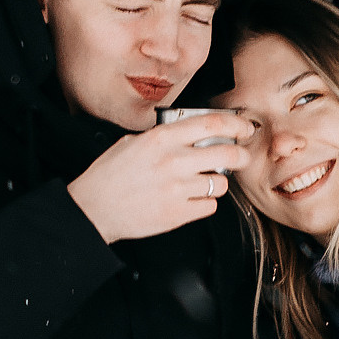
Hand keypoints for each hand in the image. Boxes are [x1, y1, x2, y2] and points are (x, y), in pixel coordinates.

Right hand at [68, 115, 252, 244]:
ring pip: (221, 184)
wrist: (94, 209)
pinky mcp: (178, 214)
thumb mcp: (132, 143)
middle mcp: (173, 162)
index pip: (211, 124)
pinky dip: (205, 203)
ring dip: (217, 183)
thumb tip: (190, 135)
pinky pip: (210, 206)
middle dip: (241, 155)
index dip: (236, 125)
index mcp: (161, 139)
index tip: (244, 128)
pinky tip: (192, 199)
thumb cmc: (109, 176)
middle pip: (228, 154)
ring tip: (203, 183)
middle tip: (240, 157)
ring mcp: (177, 189)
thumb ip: (162, 137)